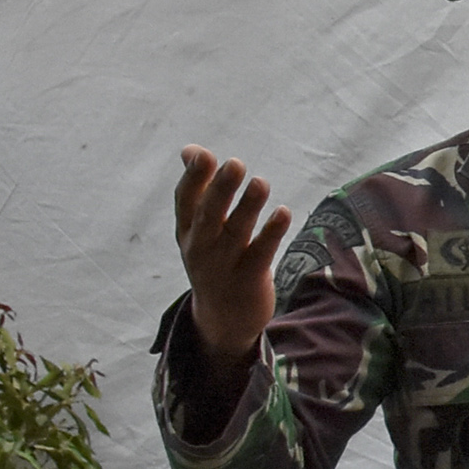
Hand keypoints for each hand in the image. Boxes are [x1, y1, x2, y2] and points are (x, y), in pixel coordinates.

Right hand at [173, 146, 290, 363]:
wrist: (223, 318)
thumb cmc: (212, 260)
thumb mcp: (196, 229)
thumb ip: (197, 189)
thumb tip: (190, 149)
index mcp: (188, 231)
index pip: (186, 201)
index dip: (194, 178)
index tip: (202, 154)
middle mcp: (202, 247)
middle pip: (210, 215)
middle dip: (221, 190)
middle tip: (234, 164)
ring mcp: (225, 264)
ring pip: (237, 232)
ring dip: (249, 207)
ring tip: (261, 182)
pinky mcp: (250, 278)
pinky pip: (262, 252)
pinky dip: (272, 232)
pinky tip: (283, 212)